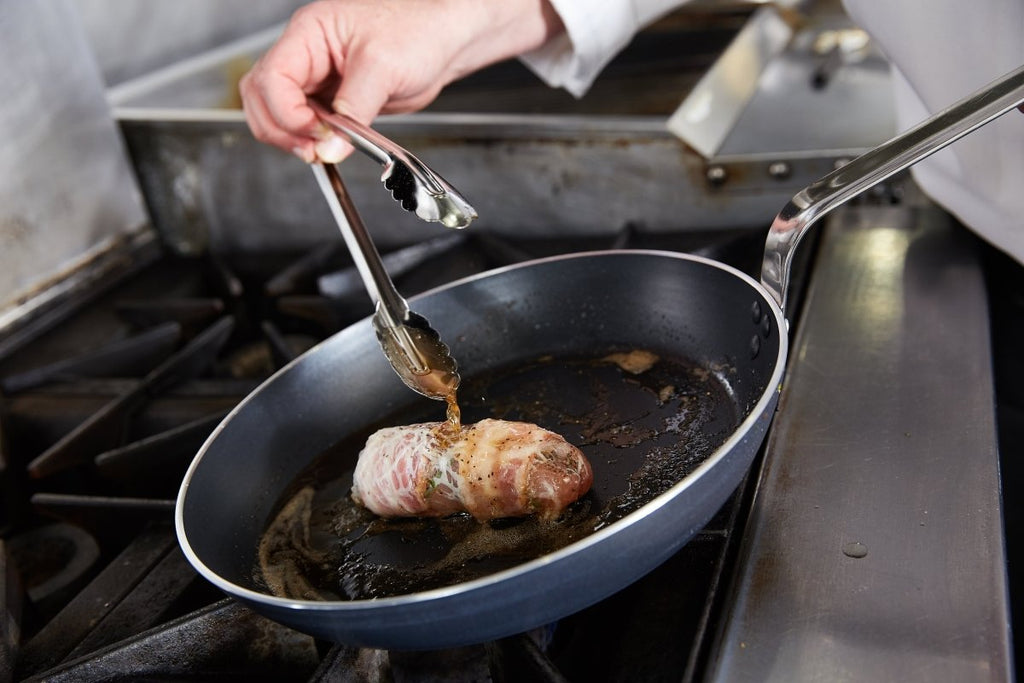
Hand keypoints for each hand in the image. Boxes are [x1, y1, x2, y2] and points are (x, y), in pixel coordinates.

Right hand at [240, 0, 562, 162]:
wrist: (445, 40)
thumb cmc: (419, 30)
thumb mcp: (383, 67)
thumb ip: (353, 110)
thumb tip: (330, 145)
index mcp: (309, 33)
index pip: (271, 77)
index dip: (286, 113)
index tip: (314, 135)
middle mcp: (306, 54)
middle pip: (262, 96)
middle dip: (280, 129)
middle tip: (313, 151)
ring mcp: (317, 78)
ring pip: (277, 112)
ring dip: (291, 137)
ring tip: (321, 152)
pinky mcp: (332, 99)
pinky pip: (306, 123)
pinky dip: (312, 139)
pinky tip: (330, 147)